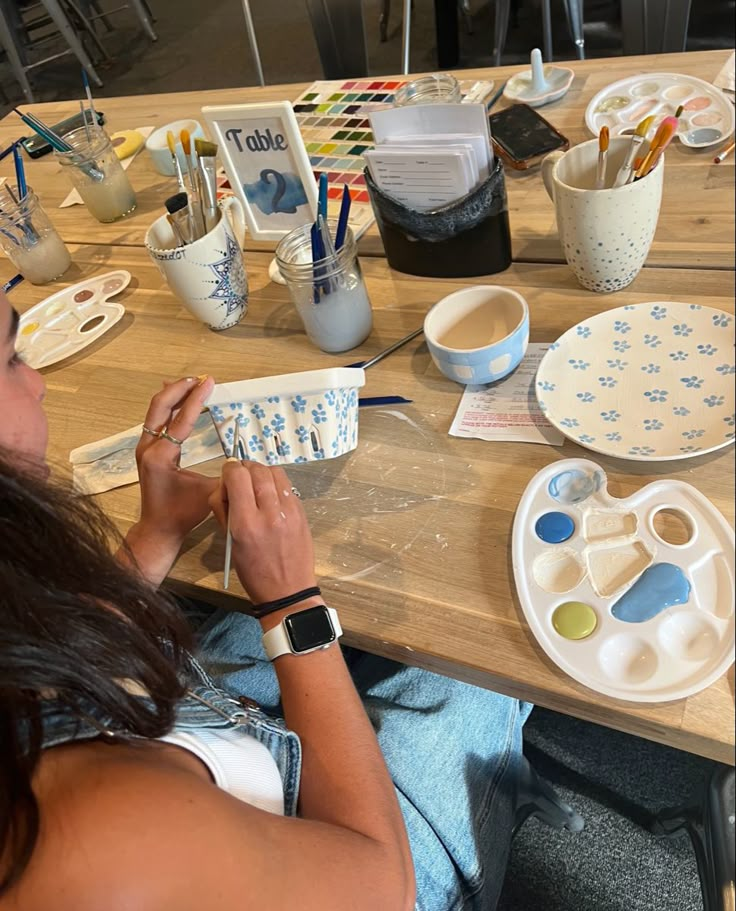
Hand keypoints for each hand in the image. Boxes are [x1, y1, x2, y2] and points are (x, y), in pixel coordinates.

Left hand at [122, 376, 217, 584]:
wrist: (159, 528)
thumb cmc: (183, 514)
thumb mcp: (209, 494)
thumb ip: (227, 476)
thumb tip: (246, 460)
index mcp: (161, 457)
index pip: (181, 420)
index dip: (197, 399)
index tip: (209, 382)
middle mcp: (148, 448)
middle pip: (160, 406)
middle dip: (180, 388)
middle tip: (200, 378)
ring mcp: (144, 448)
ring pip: (155, 410)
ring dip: (173, 394)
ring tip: (191, 382)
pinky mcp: (146, 451)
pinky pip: (156, 420)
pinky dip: (168, 406)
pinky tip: (178, 399)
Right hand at [209, 460, 316, 604]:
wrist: (288, 591)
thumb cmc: (253, 571)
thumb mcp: (230, 542)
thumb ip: (224, 509)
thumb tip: (225, 485)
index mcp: (246, 523)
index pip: (237, 475)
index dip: (229, 470)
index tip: (227, 477)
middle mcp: (269, 512)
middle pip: (256, 469)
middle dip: (244, 470)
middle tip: (240, 481)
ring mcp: (289, 511)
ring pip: (274, 471)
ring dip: (261, 474)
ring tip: (256, 487)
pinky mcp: (301, 512)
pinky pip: (287, 485)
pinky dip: (276, 485)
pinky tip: (270, 498)